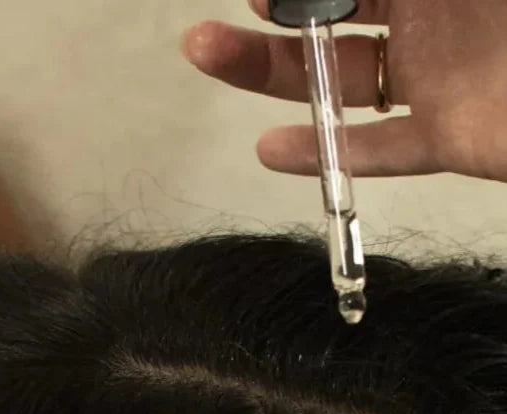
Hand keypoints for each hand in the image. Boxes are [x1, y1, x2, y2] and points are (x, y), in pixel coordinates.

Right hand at [182, 0, 506, 182]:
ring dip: (272, 72)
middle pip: (334, 15)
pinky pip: (378, 149)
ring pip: (338, 77)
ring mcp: (438, 75)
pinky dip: (323, 155)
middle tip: (218, 15)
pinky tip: (268, 149)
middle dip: (274, 13)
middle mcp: (434, 11)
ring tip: (209, 53)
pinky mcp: (448, 133)